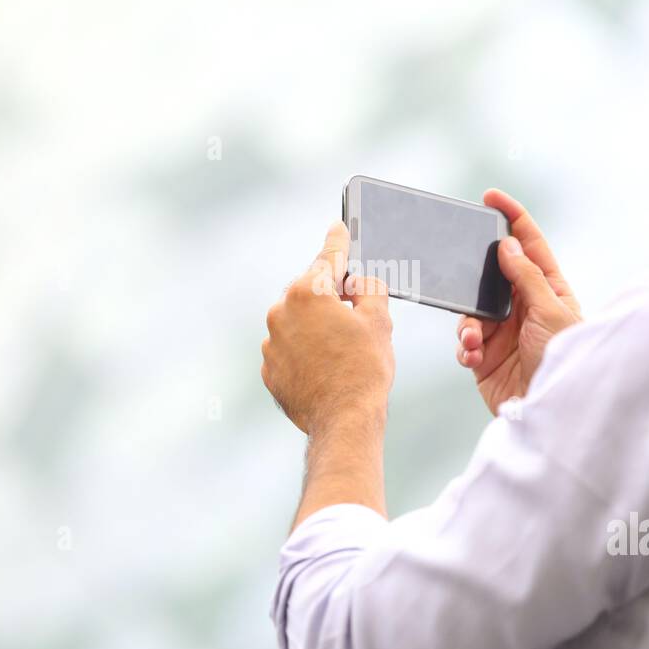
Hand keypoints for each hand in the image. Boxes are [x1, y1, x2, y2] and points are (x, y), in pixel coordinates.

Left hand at [262, 221, 393, 435]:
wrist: (344, 421)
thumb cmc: (365, 369)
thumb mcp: (380, 320)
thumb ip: (369, 288)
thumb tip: (360, 280)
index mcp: (307, 292)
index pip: (328, 258)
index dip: (339, 242)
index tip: (338, 227)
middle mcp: (281, 312)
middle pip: (310, 291)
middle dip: (331, 295)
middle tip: (356, 309)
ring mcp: (271, 342)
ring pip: (298, 322)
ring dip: (317, 326)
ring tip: (343, 350)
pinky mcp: (269, 369)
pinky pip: (288, 349)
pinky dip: (305, 351)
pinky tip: (326, 366)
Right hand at [455, 189, 581, 414]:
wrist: (555, 412)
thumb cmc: (564, 359)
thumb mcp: (550, 311)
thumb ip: (526, 277)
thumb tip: (508, 245)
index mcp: (549, 290)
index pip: (530, 245)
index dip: (512, 219)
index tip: (491, 197)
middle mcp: (525, 308)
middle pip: (492, 276)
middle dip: (475, 276)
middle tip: (461, 266)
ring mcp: (504, 333)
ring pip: (471, 312)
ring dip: (468, 325)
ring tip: (474, 340)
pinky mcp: (486, 358)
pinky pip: (465, 343)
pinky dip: (465, 347)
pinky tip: (472, 356)